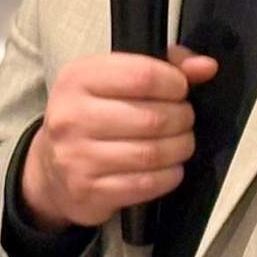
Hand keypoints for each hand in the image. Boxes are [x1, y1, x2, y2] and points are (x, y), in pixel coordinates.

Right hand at [22, 46, 217, 232]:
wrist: (50, 169)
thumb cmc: (92, 115)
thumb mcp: (116, 79)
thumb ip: (163, 66)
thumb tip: (205, 67)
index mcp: (78, 78)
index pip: (143, 76)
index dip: (175, 83)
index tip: (181, 90)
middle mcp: (72, 116)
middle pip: (152, 118)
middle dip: (181, 119)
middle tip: (183, 120)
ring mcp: (77, 156)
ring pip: (152, 153)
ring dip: (179, 148)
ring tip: (181, 143)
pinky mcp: (88, 190)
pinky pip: (145, 184)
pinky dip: (168, 176)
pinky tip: (169, 168)